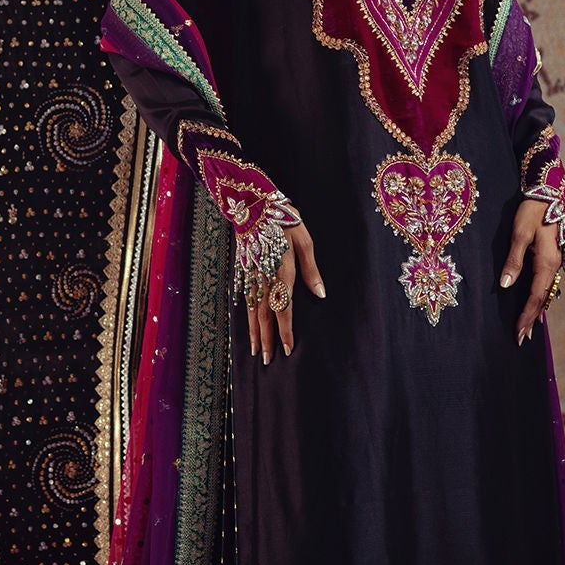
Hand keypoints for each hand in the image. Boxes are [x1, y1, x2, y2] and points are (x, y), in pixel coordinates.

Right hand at [247, 220, 324, 362]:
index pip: (284, 308)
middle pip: (265, 315)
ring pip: (252, 309)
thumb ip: (311, 269)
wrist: (252, 204)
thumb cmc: (284, 219)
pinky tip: (247, 326)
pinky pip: (244, 298)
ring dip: (255, 332)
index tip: (287, 349)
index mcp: (282, 270)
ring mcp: (251, 275)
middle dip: (267, 339)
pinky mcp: (243, 270)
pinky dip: (245, 315)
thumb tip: (320, 294)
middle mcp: (264, 277)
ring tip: (256, 351)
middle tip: (268, 361)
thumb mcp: (305, 240)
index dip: (285, 330)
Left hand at [500, 199, 561, 345]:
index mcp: (547, 262)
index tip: (518, 333)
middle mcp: (555, 265)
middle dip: (531, 318)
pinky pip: (547, 283)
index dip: (526, 316)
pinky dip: (541, 297)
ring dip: (537, 310)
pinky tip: (538, 304)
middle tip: (522, 338)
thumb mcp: (519, 234)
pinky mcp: (552, 256)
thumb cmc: (531, 211)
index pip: (536, 296)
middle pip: (543, 298)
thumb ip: (514, 260)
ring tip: (529, 328)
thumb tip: (506, 285)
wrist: (548, 192)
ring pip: (546, 291)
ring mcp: (555, 261)